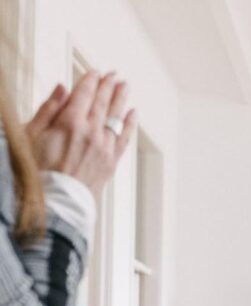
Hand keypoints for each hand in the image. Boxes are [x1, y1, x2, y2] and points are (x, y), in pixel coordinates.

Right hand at [24, 71, 136, 201]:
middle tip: (113, 75)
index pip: (84, 94)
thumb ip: (49, 109)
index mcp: (69, 123)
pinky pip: (125, 138)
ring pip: (116, 117)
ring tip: (124, 86)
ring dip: (121, 99)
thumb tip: (63, 89)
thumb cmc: (37, 170)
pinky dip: (130, 124)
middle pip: (102, 103)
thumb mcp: (31, 134)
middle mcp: (91, 132)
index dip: (90, 81)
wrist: (53, 201)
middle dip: (108, 86)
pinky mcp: (111, 161)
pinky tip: (133, 113)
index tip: (95, 72)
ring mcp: (104, 147)